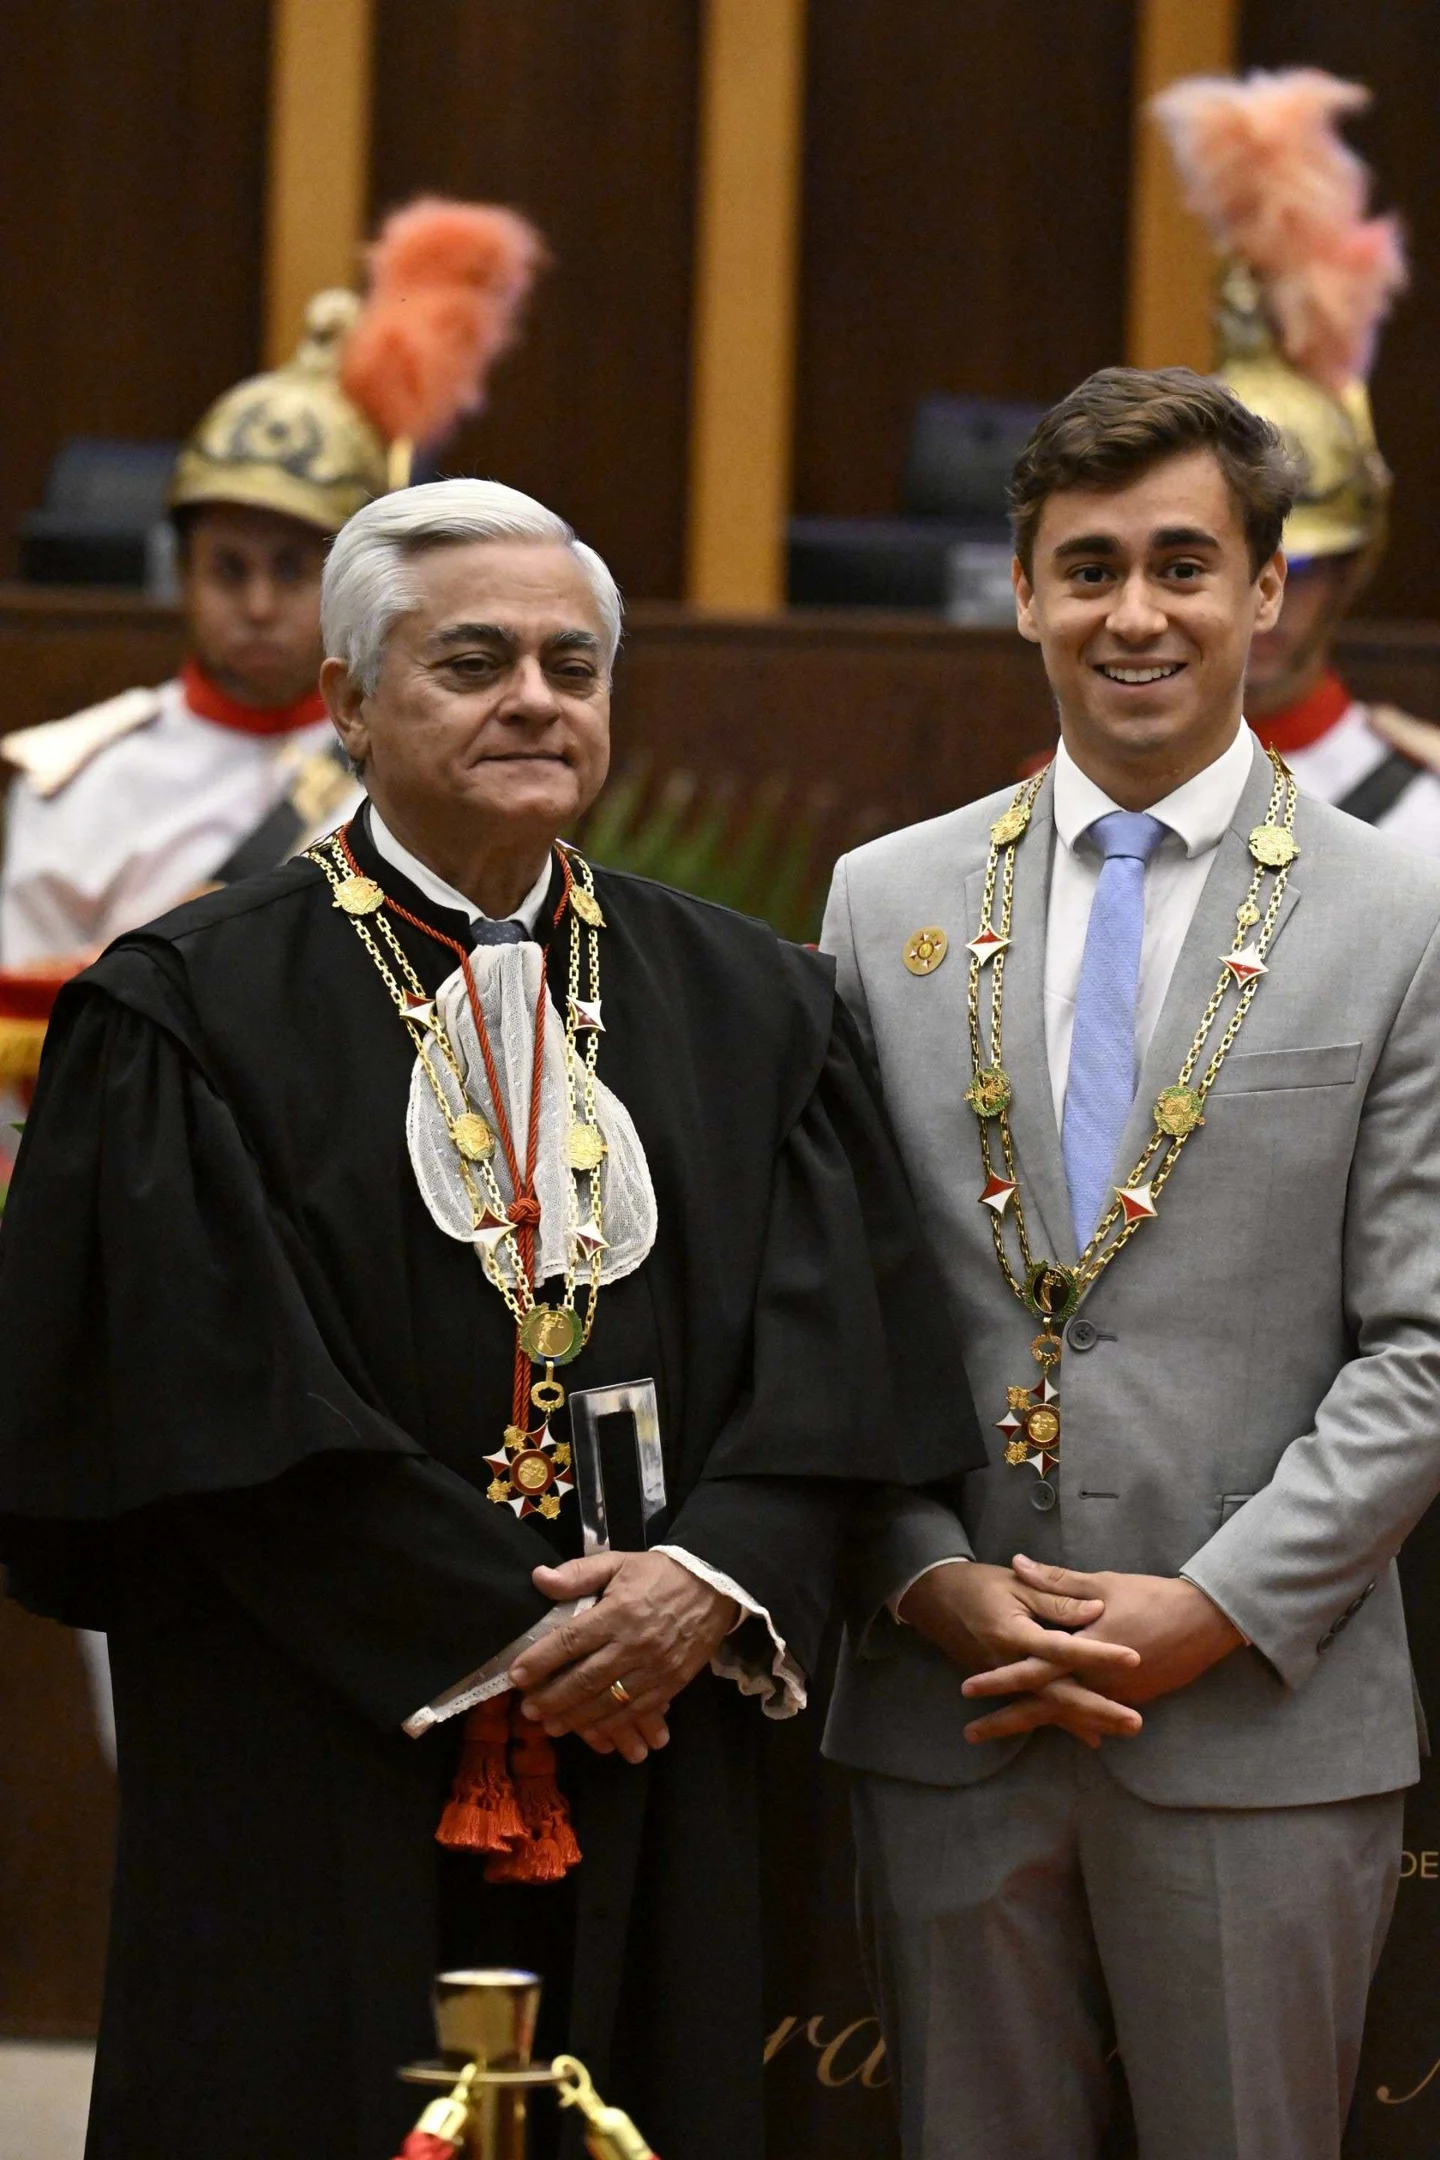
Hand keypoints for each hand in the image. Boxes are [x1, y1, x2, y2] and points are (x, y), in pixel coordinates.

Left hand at [508, 1551, 738, 1763]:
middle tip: (528, 1710)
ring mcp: (655, 1668)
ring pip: (608, 1701)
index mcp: (619, 1611)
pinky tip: (590, 1729)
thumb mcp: (618, 1562)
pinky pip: (636, 1711)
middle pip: (585, 1679)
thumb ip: (578, 1573)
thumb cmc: (658, 1575)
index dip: (541, 1660)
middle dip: (552, 1697)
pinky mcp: (671, 1685)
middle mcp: (635, 1643)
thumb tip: (539, 1578)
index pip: (571, 1641)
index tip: (517, 1675)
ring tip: (550, 1724)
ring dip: (576, 1717)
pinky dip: (611, 1725)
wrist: (714, 1586)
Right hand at [900, 1559, 1144, 1748]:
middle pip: (1059, 1693)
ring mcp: (1006, 1680)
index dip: (1099, 1653)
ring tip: (1123, 1730)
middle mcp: (1010, 1664)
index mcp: (1015, 1633)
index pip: (1064, 1648)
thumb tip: (1096, 1611)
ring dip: (1087, 1721)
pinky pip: (1037, 1708)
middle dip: (1098, 1709)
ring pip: (1049, 1707)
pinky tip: (1091, 1737)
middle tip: (1135, 1721)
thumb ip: (1055, 1597)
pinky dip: (1065, 1723)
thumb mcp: (1016, 1582)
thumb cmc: (977, 1584)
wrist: (933, 1598)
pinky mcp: (1004, 1686)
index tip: (1133, 1658)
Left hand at [960, 1556, 1243, 1742]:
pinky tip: (1053, 1729)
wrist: (1206, 1623)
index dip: (1000, 1678)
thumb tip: (1018, 1563)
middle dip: (1006, 1721)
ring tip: (999, 1733)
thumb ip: (1056, 1580)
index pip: (1034, 1668)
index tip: (968, 1688)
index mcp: (1086, 1649)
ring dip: (1033, 1722)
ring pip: (1066, 1713)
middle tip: (970, 1734)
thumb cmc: (1152, 1596)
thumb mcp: (1102, 1583)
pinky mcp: (1130, 1699)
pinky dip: (1069, 1721)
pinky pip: (1091, 1712)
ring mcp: (1115, 1696)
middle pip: (1044, 1705)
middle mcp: (1098, 1681)